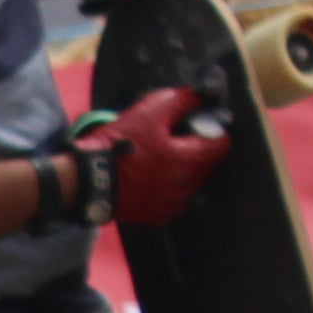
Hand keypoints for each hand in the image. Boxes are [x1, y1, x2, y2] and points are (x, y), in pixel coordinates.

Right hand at [96, 86, 232, 227]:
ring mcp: (174, 203)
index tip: (195, 127)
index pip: (222, 144)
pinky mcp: (159, 215)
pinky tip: (151, 179)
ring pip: (191, 182)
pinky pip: (175, 198)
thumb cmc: (122, 145)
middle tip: (171, 142)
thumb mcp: (150, 111)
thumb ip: (182, 100)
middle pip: (207, 164)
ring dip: (182, 171)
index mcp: (191, 159)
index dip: (211, 130)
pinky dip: (168, 188)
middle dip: (196, 151)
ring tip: (158, 161)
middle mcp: (188, 185)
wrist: (91, 181)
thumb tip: (201, 97)